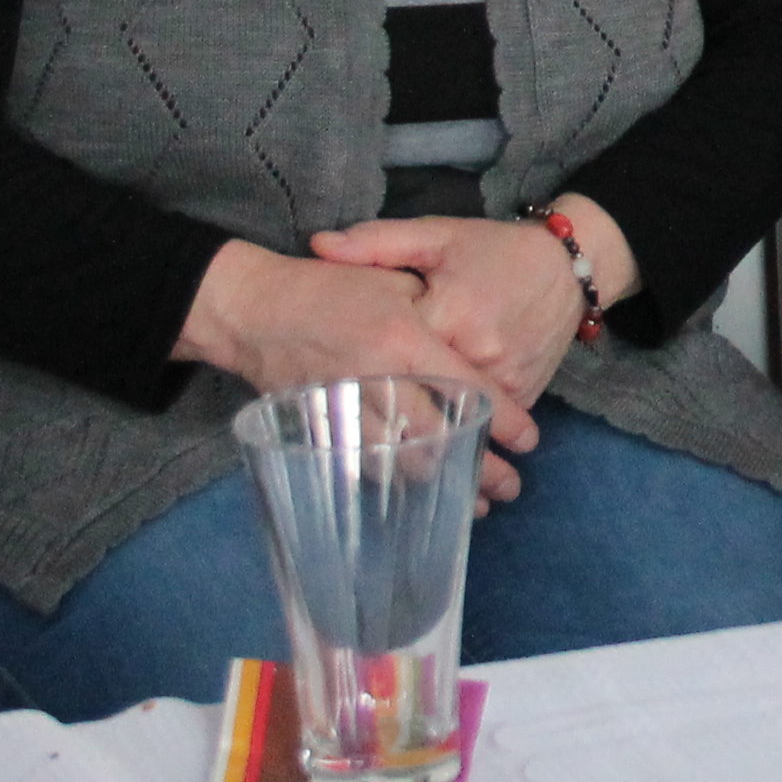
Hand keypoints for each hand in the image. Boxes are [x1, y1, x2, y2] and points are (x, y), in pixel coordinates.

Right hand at [174, 241, 532, 504]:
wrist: (251, 309)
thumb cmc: (326, 286)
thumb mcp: (390, 278)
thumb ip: (434, 308)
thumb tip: (474, 345)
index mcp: (405, 337)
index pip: (467, 387)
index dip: (502, 419)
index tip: (530, 442)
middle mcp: (379, 378)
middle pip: (440, 436)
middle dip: (480, 468)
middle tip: (511, 487)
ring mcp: (346, 407)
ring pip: (403, 459)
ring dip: (441, 484)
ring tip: (476, 503)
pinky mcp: (320, 427)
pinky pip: (364, 465)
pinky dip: (395, 482)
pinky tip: (418, 494)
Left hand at [311, 203, 625, 438]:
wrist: (569, 265)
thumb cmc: (495, 249)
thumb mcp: (438, 236)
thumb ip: (377, 242)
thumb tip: (318, 246)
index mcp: (449, 312)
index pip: (392, 352)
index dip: (359, 367)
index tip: (327, 383)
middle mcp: (479, 352)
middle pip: (420, 394)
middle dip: (386, 409)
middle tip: (346, 430)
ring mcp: (506, 377)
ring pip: (454, 416)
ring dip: (425, 429)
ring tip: (385, 444)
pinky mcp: (525, 392)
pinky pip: (484, 421)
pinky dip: (462, 428)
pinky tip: (436, 442)